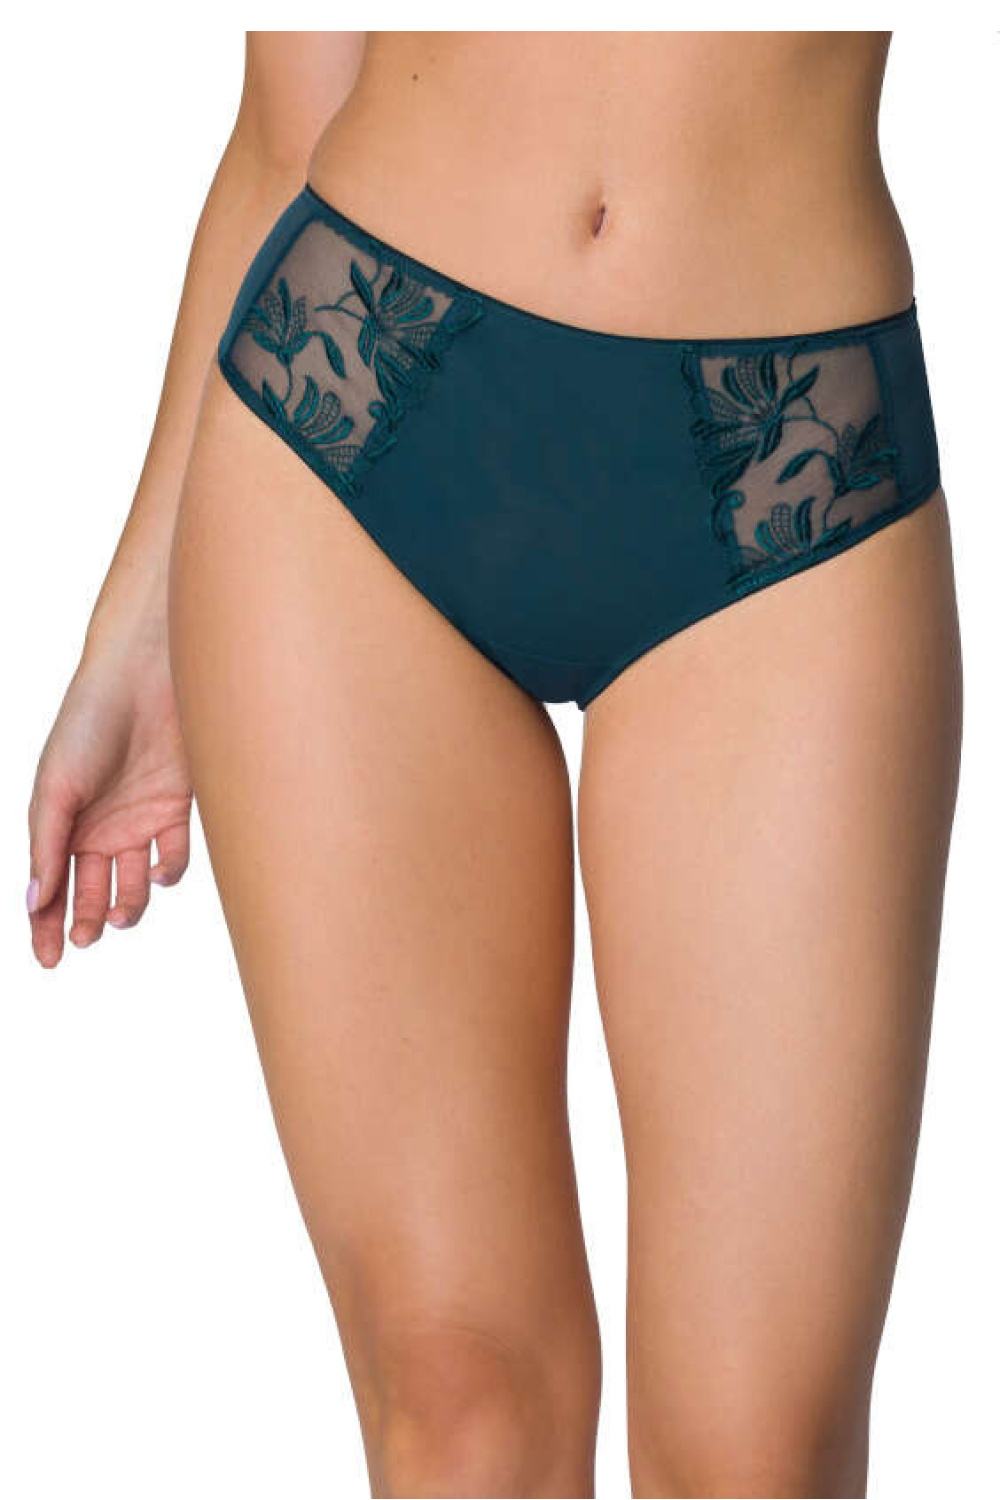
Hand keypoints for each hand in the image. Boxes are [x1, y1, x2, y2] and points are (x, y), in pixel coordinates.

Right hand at [27, 635, 193, 967]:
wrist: (146, 678)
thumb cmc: (89, 725)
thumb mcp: (57, 788)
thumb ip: (46, 844)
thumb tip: (35, 903)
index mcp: (62, 822)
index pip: (50, 886)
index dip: (46, 925)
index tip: (49, 960)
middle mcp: (99, 826)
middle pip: (91, 891)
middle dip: (87, 920)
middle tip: (87, 938)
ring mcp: (138, 820)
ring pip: (133, 883)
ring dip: (127, 906)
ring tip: (121, 914)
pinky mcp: (177, 809)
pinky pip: (173, 857)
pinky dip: (167, 874)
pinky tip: (156, 875)